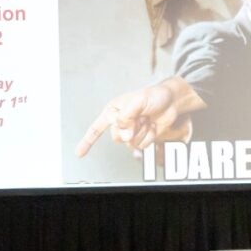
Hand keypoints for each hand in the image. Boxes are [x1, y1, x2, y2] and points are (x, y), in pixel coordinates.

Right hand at [75, 76, 205, 157]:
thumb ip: (126, 117)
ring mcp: (132, 131)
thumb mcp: (137, 101)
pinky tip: (153, 126)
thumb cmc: (154, 96)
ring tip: (148, 120)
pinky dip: (149, 137)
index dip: (87, 141)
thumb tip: (122, 134)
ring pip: (131, 144)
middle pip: (117, 138)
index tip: (79, 153)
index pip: (96, 127)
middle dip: (130, 130)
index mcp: (114, 111)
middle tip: (140, 119)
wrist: (171, 102)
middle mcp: (121, 122)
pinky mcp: (142, 137)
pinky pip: (142, 146)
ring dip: (142, 133)